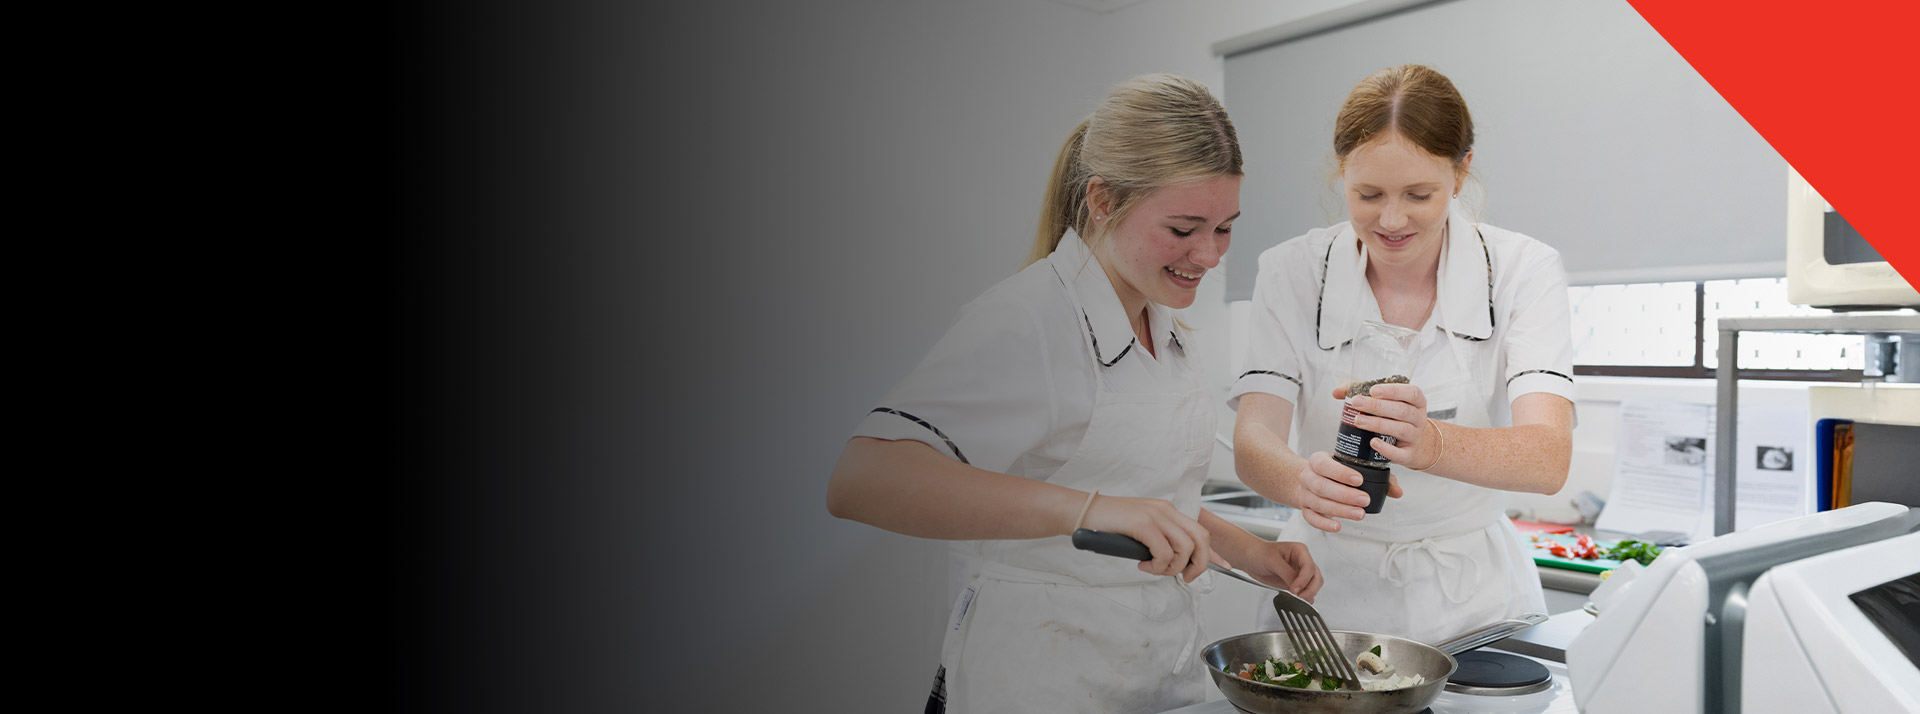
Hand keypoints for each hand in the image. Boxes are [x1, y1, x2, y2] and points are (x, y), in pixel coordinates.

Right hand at [1080, 495, 1213, 582]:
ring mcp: (1155, 516)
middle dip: (1199, 564)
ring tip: (1155, 569)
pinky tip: (1143, 565)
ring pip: (1184, 549)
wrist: (1085, 512)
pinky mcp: (1143, 524)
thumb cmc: (1109, 524)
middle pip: (1200, 539)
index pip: (1200, 531)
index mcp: (1167, 511)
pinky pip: (1164, 553)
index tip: (1225, 566)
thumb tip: (1173, 562)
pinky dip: (1157, 566)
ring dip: (1173, 567)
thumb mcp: (1141, 530)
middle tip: (1184, 577)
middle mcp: (1166, 511)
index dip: (1214, 552)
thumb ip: (1159, 540)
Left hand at [1236, 541, 1322, 602]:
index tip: (1295, 589)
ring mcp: (1300, 573)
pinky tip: (1298, 601)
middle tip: (1300, 598)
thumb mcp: (1272, 561)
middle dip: (1310, 589)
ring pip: (1313, 585)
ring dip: (1309, 594)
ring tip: (1299, 600)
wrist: (1250, 558)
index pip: (1309, 567)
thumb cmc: (1259, 553)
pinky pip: (1305, 591)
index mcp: (1300, 551)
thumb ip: (1287, 573)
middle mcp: (1303, 561)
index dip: (1304, 580)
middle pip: (1316, 577)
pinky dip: (1304, 597)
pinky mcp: (1295, 582)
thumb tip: (1297, 587)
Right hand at [1293, 451, 1402, 532]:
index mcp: (1317, 461)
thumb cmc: (1335, 473)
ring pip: (1318, 503)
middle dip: (1344, 495)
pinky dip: (1324, 524)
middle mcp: (1308, 477)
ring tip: (1359, 514)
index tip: (1359, 480)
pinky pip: (1311, 518)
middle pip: (1322, 486)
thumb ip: (1377, 477)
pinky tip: (1338, 526)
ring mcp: (1305, 494)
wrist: (1310, 479)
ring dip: (1340, 510)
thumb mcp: (1352, 467)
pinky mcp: (1305, 509)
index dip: (1340, 473)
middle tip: (1365, 500)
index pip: (1324, 465)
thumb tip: (1397, 492)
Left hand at [1333, 382, 1437, 471]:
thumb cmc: (1396, 418)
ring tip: (1358, 421)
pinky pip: (1399, 453)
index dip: (1393, 390)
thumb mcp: (1387, 403)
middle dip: (1377, 406)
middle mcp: (1418, 418)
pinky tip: (1372, 442)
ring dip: (1377, 424)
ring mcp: (1415, 437)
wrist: (1418, 446)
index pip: (1411, 393)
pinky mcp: (1408, 454)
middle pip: (1401, 410)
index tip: (1373, 390)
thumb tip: (1337, 392)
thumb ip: (1362, 393)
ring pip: (1399, 429)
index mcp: (1416, 402)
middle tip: (1356, 402)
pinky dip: (1386, 449)